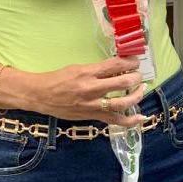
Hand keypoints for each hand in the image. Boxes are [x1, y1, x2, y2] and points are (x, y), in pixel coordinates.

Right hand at [29, 57, 146, 127]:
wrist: (41, 95)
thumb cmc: (58, 79)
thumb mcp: (77, 68)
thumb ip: (96, 70)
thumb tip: (116, 68)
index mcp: (87, 72)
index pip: (115, 65)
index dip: (129, 62)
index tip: (135, 61)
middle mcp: (92, 88)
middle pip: (123, 83)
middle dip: (135, 77)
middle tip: (138, 74)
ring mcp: (93, 104)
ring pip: (122, 102)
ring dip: (136, 95)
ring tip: (141, 88)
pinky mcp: (92, 116)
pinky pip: (114, 120)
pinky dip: (130, 120)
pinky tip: (140, 116)